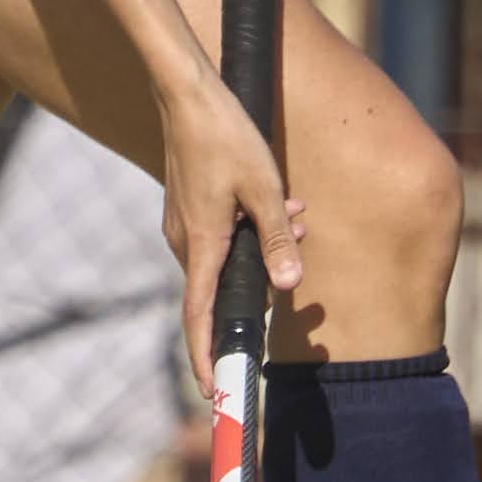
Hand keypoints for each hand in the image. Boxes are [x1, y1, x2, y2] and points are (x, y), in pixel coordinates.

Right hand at [157, 68, 305, 386]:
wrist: (186, 90)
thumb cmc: (226, 134)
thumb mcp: (264, 188)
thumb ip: (279, 238)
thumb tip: (290, 284)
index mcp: (201, 244)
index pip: (199, 317)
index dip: (205, 357)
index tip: (213, 390)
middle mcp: (185, 241)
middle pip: (220, 288)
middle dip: (260, 288)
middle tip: (293, 279)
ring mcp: (182, 224)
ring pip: (226, 256)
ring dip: (263, 247)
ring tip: (299, 217)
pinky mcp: (188, 208)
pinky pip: (221, 235)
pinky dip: (250, 229)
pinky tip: (283, 204)